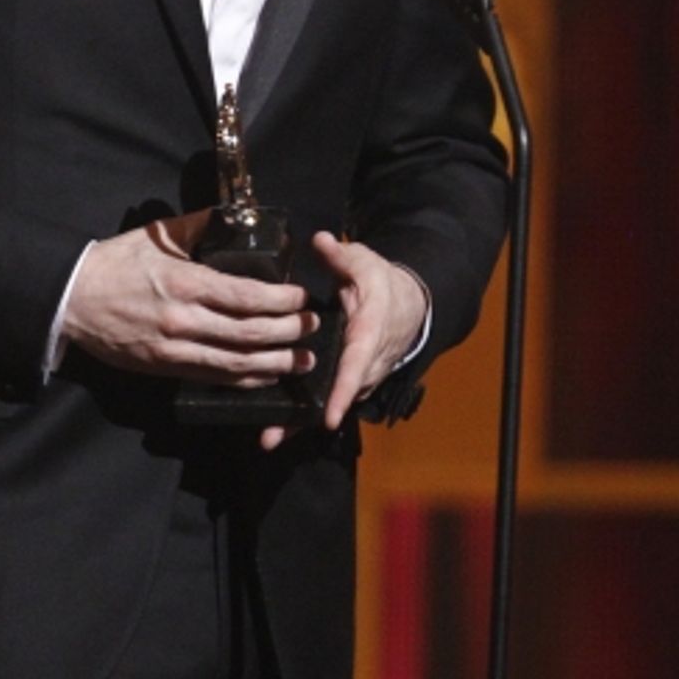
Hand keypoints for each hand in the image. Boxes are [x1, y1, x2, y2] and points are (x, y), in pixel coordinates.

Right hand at [63, 210, 318, 385]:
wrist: (73, 300)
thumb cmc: (115, 263)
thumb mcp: (156, 235)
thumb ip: (198, 226)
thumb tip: (233, 216)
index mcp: (185, 282)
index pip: (245, 295)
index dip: (280, 300)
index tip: (300, 298)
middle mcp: (183, 319)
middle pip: (248, 332)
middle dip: (287, 332)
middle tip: (312, 328)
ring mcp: (174, 348)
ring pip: (235, 362)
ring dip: (275, 363)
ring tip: (302, 360)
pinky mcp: (166, 367)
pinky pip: (213, 376)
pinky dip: (244, 379)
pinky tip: (266, 376)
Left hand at [259, 231, 427, 448]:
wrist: (408, 305)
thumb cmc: (382, 282)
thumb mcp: (364, 262)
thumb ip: (341, 256)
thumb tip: (320, 240)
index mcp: (369, 333)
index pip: (356, 366)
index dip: (342, 392)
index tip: (328, 417)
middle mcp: (366, 363)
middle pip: (339, 396)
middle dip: (308, 418)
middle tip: (273, 437)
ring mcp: (359, 377)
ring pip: (332, 403)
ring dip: (302, 423)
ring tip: (269, 438)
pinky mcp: (350, 382)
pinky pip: (330, 399)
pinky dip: (305, 416)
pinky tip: (277, 429)